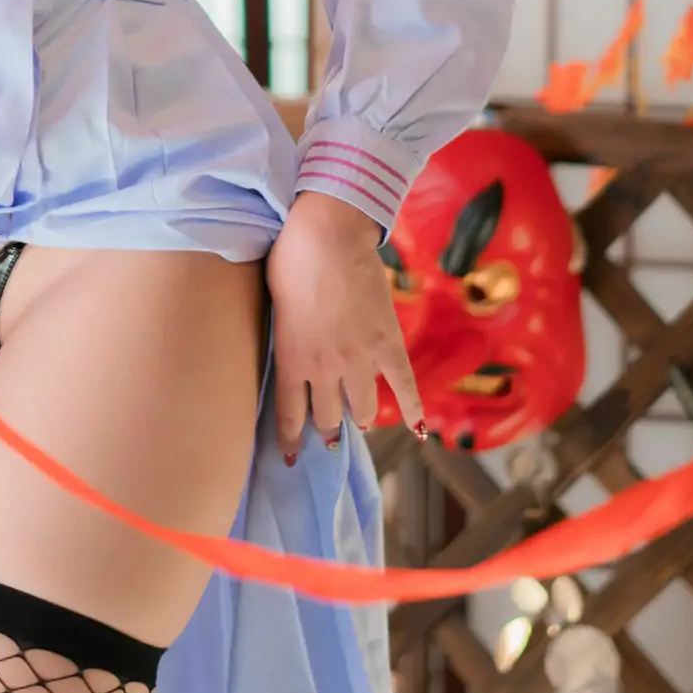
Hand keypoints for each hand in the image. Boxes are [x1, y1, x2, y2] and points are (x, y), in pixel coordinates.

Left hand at [267, 189, 423, 457]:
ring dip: (358, 416)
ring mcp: (358, 359)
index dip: (292, 439)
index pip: (290, 415)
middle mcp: (323, 369)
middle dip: (327, 426)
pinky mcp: (388, 344)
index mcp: (291, 360)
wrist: (328, 237)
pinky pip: (403, 386)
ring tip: (358, 417)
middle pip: (327, 416)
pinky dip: (411, 409)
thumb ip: (286, 336)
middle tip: (329, 430)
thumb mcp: (275, 306)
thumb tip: (293, 344)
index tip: (293, 455)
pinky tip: (416, 428)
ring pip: (361, 408)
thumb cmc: (289, 261)